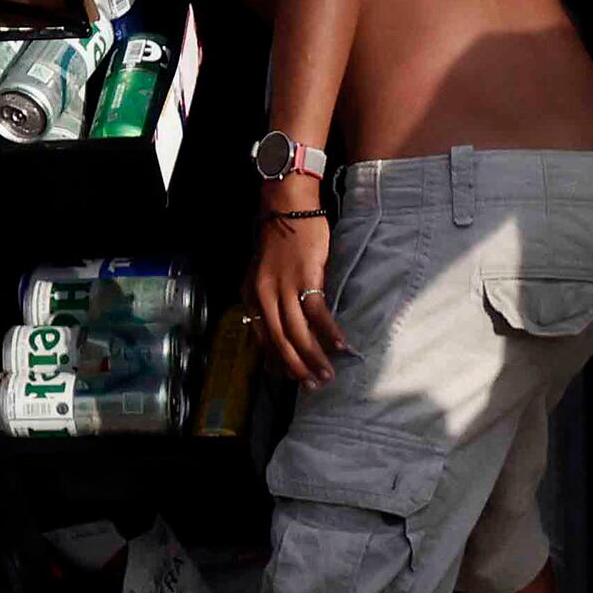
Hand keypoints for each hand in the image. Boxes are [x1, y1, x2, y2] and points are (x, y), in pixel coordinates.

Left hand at [250, 208, 349, 386]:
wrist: (287, 207)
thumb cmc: (280, 238)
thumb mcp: (263, 271)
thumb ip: (268, 296)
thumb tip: (280, 321)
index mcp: (252, 295)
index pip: (262, 337)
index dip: (277, 360)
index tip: (290, 377)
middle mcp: (263, 295)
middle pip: (279, 340)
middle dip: (296, 367)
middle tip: (312, 385)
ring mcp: (283, 287)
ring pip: (297, 332)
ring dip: (313, 357)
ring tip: (327, 374)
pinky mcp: (306, 278)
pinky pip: (317, 312)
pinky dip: (329, 332)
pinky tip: (340, 346)